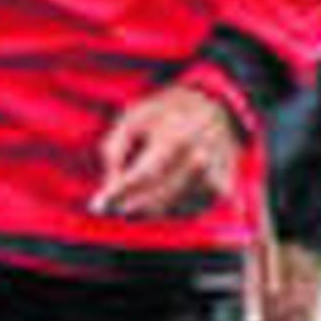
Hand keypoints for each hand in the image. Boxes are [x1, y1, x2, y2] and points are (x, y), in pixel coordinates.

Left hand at [91, 83, 245, 221]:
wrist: (217, 109)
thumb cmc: (165, 114)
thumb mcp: (132, 118)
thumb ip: (115, 149)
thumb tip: (110, 185)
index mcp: (177, 136)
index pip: (143, 175)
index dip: (118, 192)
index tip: (98, 206)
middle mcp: (200, 159)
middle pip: (156, 199)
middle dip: (129, 205)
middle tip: (113, 202)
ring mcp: (215, 177)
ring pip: (169, 209)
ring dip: (148, 206)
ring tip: (141, 186)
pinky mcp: (222, 192)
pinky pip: (184, 211)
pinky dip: (168, 207)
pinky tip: (163, 189)